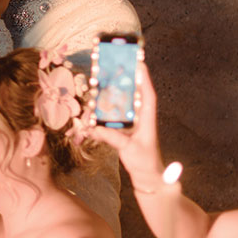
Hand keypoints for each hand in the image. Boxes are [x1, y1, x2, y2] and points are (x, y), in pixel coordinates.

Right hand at [90, 62, 163, 190]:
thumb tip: (94, 128)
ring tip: (97, 90)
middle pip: (132, 94)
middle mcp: (140, 117)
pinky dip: (101, 115)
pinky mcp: (123, 130)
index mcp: (147, 118)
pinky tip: (91, 117)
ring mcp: (131, 123)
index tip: (139, 62)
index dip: (144, 78)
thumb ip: (113, 138)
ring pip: (120, 104)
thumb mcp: (129, 149)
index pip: (147, 93)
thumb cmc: (144, 162)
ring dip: (108, 97)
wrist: (146, 176)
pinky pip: (111, 118)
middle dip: (122, 81)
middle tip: (112, 68)